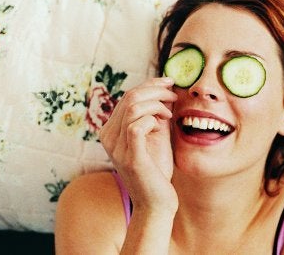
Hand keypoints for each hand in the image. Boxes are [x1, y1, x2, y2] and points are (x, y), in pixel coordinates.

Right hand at [99, 77, 178, 212]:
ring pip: (134, 107)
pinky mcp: (130, 157)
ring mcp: (117, 147)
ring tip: (170, 113)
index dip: (150, 84)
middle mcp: (108, 137)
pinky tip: (163, 124)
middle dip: (156, 90)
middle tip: (174, 94)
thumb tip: (163, 91)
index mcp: (111, 130)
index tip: (169, 82)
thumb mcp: (155, 136)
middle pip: (130, 97)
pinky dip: (153, 119)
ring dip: (157, 104)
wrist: (156, 201)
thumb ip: (155, 115)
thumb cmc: (157, 169)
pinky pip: (138, 125)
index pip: (128, 96)